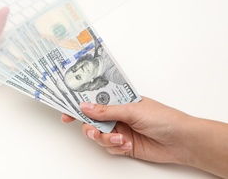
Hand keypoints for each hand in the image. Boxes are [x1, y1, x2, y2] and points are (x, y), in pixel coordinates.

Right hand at [62, 97, 191, 164]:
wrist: (180, 141)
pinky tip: (127, 144)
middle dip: (90, 127)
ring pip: (99, 136)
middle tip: (93, 131)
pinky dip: (115, 147)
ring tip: (120, 138)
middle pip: (92, 120)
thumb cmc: (163, 118)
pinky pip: (109, 147)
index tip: (67, 111)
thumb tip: (85, 106)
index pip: (94, 100)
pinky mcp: (123, 145)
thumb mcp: (132, 110)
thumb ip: (106, 110)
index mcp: (119, 100)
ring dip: (107, 139)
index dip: (80, 105)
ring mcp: (120, 130)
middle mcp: (117, 114)